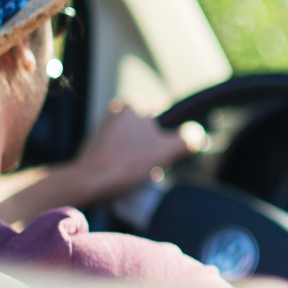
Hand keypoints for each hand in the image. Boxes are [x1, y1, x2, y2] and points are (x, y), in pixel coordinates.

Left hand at [72, 100, 205, 201]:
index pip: (165, 114)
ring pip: (138, 142)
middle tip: (156, 168)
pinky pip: (123, 151)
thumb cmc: (126, 163)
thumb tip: (199, 135)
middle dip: (157, 149)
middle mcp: (116, 111)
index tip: (168, 153)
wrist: (88, 183)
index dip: (171, 135)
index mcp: (132, 105)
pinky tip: (129, 177)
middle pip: (151, 130)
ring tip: (142, 175)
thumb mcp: (164, 151)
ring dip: (145, 158)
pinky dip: (130, 162)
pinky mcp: (98, 145)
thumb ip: (186, 140)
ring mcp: (105, 128)